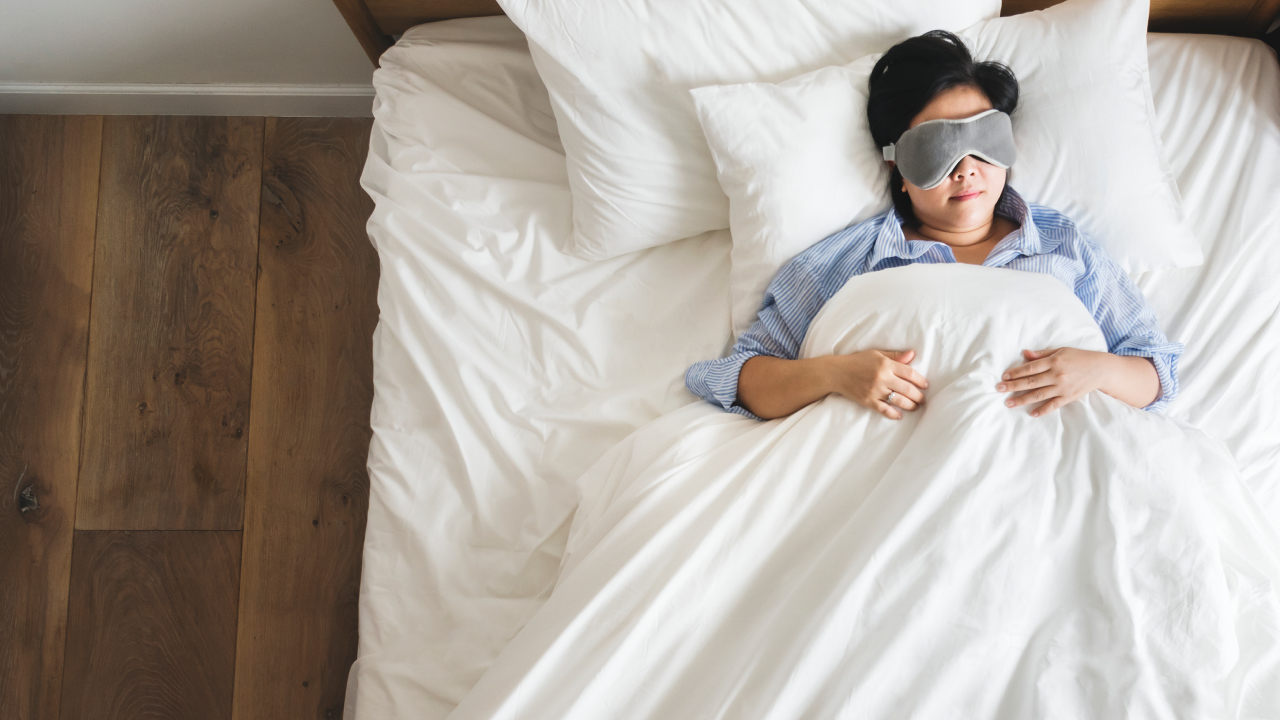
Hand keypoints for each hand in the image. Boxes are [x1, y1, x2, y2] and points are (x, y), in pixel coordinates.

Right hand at [826, 349, 928, 419]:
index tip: (925, 385)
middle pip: (907, 389)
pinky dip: (894, 414)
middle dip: (918, 396)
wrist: (836, 373)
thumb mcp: (876, 354)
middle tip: (923, 400)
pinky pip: (885, 410)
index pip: (910, 373)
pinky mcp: (868, 401)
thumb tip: (912, 354)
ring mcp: (875, 391)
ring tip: (915, 407)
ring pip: (899, 401)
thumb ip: (895, 355)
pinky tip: (900, 415)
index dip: (920, 380)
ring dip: (911, 405)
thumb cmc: (857, 361)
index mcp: (886, 364)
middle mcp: (882, 377)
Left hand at [997, 347, 1111, 416]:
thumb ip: (1042, 354)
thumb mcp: (1060, 351)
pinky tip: (1031, 413)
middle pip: (1030, 382)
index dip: (1015, 373)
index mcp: (1053, 361)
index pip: (1030, 368)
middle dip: (1013, 386)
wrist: (1101, 369)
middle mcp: (1056, 375)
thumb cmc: (1079, 357)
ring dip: (1022, 399)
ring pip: (1038, 395)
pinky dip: (1042, 410)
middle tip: (998, 389)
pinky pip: (1053, 405)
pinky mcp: (1068, 397)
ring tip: (1008, 403)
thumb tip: (1025, 353)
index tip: (1004, 377)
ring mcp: (1062, 388)